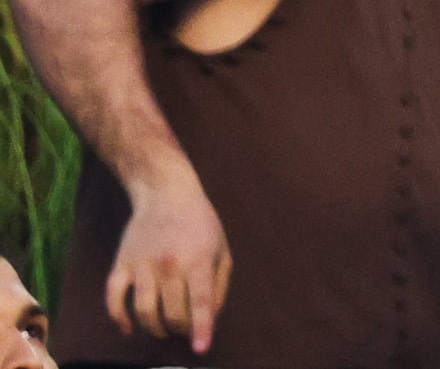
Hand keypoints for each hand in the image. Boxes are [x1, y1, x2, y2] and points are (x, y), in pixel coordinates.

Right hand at [108, 168, 228, 353]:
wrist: (167, 194)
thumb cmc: (200, 225)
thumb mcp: (222, 250)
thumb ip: (218, 286)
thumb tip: (210, 320)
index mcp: (199, 260)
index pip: (200, 302)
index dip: (201, 328)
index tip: (201, 349)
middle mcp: (169, 264)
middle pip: (171, 314)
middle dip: (179, 330)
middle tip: (183, 332)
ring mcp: (142, 264)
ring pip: (143, 312)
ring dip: (152, 329)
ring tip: (162, 331)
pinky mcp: (121, 264)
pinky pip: (113, 299)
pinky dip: (118, 318)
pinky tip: (128, 328)